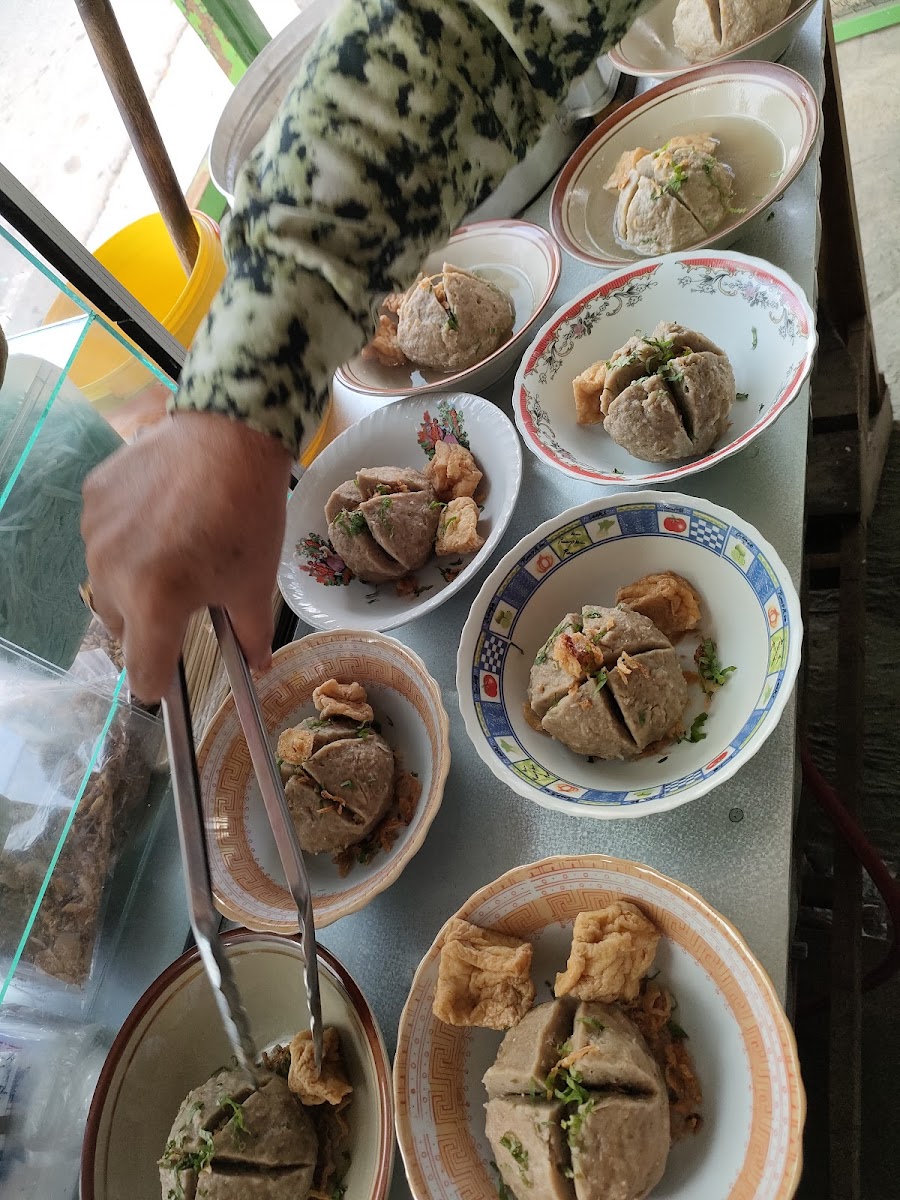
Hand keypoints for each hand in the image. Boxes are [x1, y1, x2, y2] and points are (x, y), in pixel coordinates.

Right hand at [82, 411, 292, 701]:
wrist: (228, 436)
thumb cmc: (248, 515)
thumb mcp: (255, 582)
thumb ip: (251, 633)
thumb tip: (258, 666)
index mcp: (155, 603)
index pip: (143, 672)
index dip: (159, 682)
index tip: (169, 679)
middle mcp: (113, 574)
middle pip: (122, 626)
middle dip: (149, 622)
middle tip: (186, 595)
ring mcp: (97, 535)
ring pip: (108, 582)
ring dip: (134, 580)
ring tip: (174, 550)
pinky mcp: (92, 500)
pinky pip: (102, 538)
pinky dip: (126, 539)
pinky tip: (159, 516)